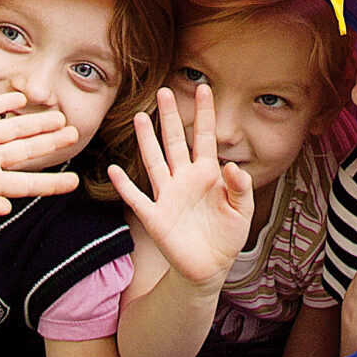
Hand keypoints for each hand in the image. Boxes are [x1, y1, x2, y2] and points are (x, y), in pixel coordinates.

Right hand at [0, 90, 80, 227]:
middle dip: (51, 143)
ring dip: (37, 122)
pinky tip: (23, 99)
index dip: (51, 183)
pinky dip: (5, 103)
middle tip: (76, 134)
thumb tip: (5, 208)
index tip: (74, 183)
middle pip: (27, 150)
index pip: (27, 182)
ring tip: (60, 117)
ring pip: (14, 128)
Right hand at [107, 84, 252, 285]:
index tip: (203, 88)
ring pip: (154, 162)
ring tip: (140, 117)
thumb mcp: (242, 210)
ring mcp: (168, 196)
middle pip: (174, 141)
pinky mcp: (156, 218)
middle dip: (170, 116)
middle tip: (164, 91)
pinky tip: (113, 169)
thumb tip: (232, 165)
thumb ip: (241, 187)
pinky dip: (124, 186)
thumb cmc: (227, 235)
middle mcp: (184, 179)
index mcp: (207, 174)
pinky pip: (137, 199)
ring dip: (146, 140)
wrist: (211, 267)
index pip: (204, 137)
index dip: (204, 114)